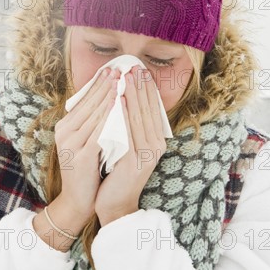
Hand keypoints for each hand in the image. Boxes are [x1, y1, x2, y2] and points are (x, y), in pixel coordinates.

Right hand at [54, 67, 118, 222]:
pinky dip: (110, 120)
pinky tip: (120, 110)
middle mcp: (64, 132)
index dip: (98, 84)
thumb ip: (92, 122)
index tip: (112, 69)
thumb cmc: (87, 169)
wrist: (78, 200)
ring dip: (109, 98)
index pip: (83, 100)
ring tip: (121, 83)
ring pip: (94, 116)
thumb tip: (108, 98)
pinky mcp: (80, 157)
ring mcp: (70, 144)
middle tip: (119, 69)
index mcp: (65, 126)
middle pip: (88, 104)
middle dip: (105, 86)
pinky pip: (99, 134)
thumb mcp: (86, 141)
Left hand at [95, 65, 166, 226]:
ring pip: (140, 117)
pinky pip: (129, 131)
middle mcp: (155, 145)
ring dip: (134, 94)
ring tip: (128, 76)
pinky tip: (121, 98)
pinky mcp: (134, 160)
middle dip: (141, 86)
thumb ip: (130, 127)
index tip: (140, 70)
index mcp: (155, 140)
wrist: (115, 204)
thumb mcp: (127, 146)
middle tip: (135, 66)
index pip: (152, 109)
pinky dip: (125, 113)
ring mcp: (146, 153)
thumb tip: (126, 99)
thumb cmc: (118, 173)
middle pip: (148, 109)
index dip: (147, 89)